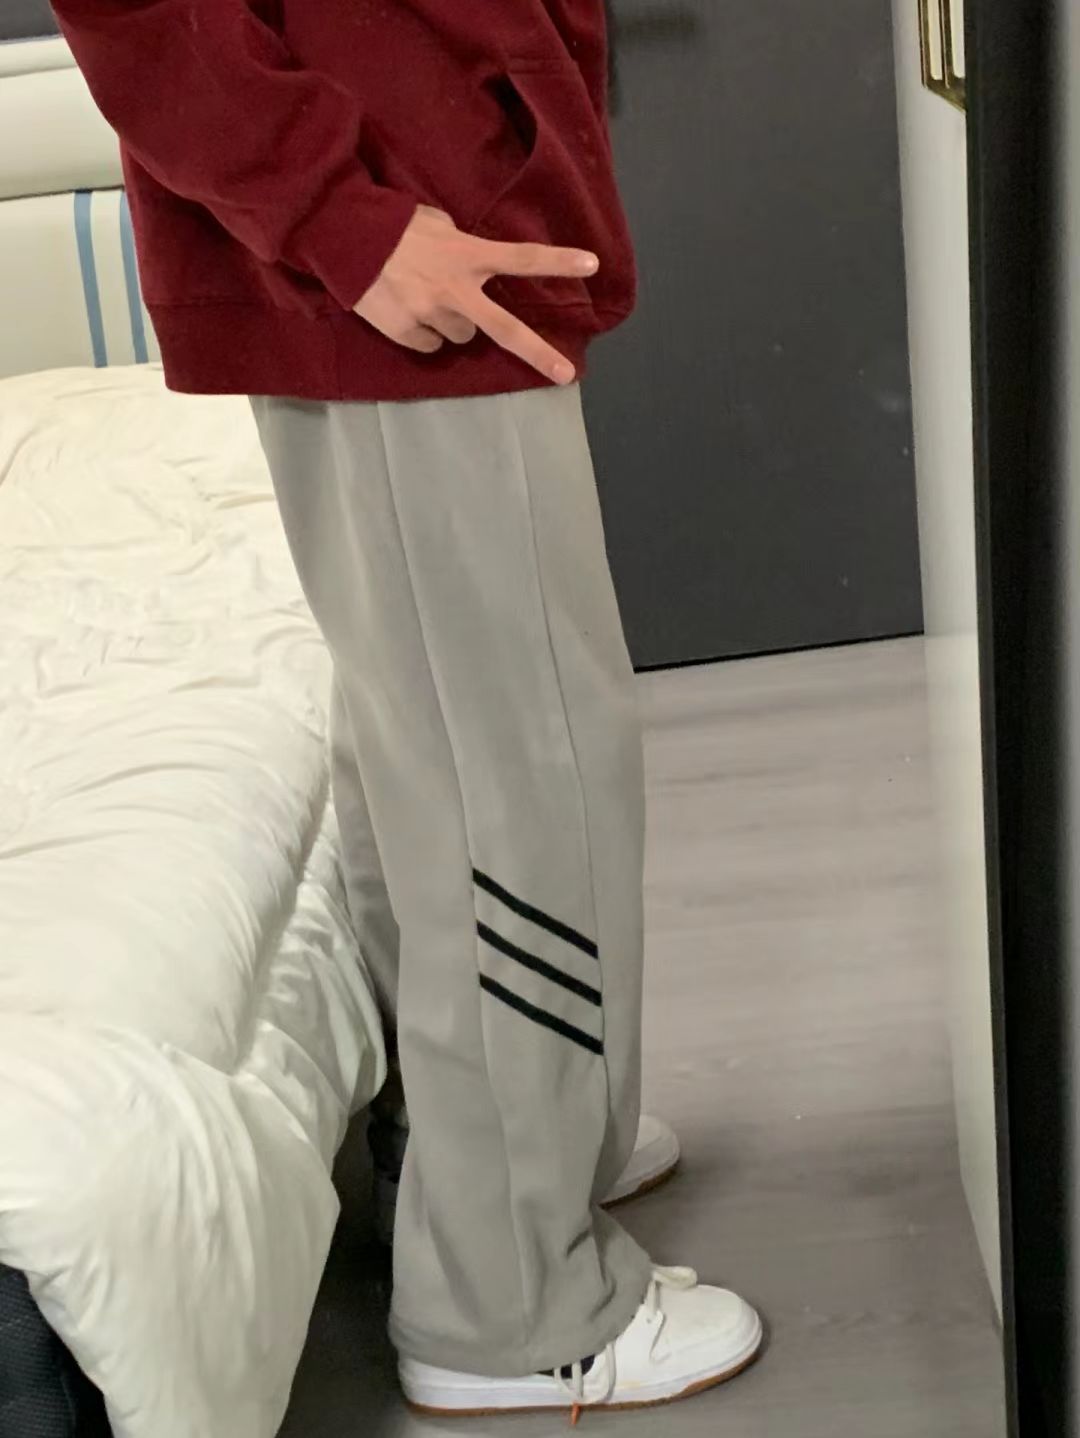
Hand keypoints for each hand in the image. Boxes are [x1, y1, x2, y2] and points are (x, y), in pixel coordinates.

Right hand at [354, 205, 598, 383]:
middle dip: (539, 354)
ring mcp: (432, 315)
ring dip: (452, 322)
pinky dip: (423, 332)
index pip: (522, 258)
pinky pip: (430, 344)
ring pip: (461, 336)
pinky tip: (405, 309)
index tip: (592, 265)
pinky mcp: (408, 333)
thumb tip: (467, 261)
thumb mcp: (435, 224)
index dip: (558, 262)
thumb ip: (459, 244)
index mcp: (467, 254)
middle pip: (506, 329)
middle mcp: (456, 289)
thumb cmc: (392, 225)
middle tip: (566, 376)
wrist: (343, 238)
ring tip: (425, 297)